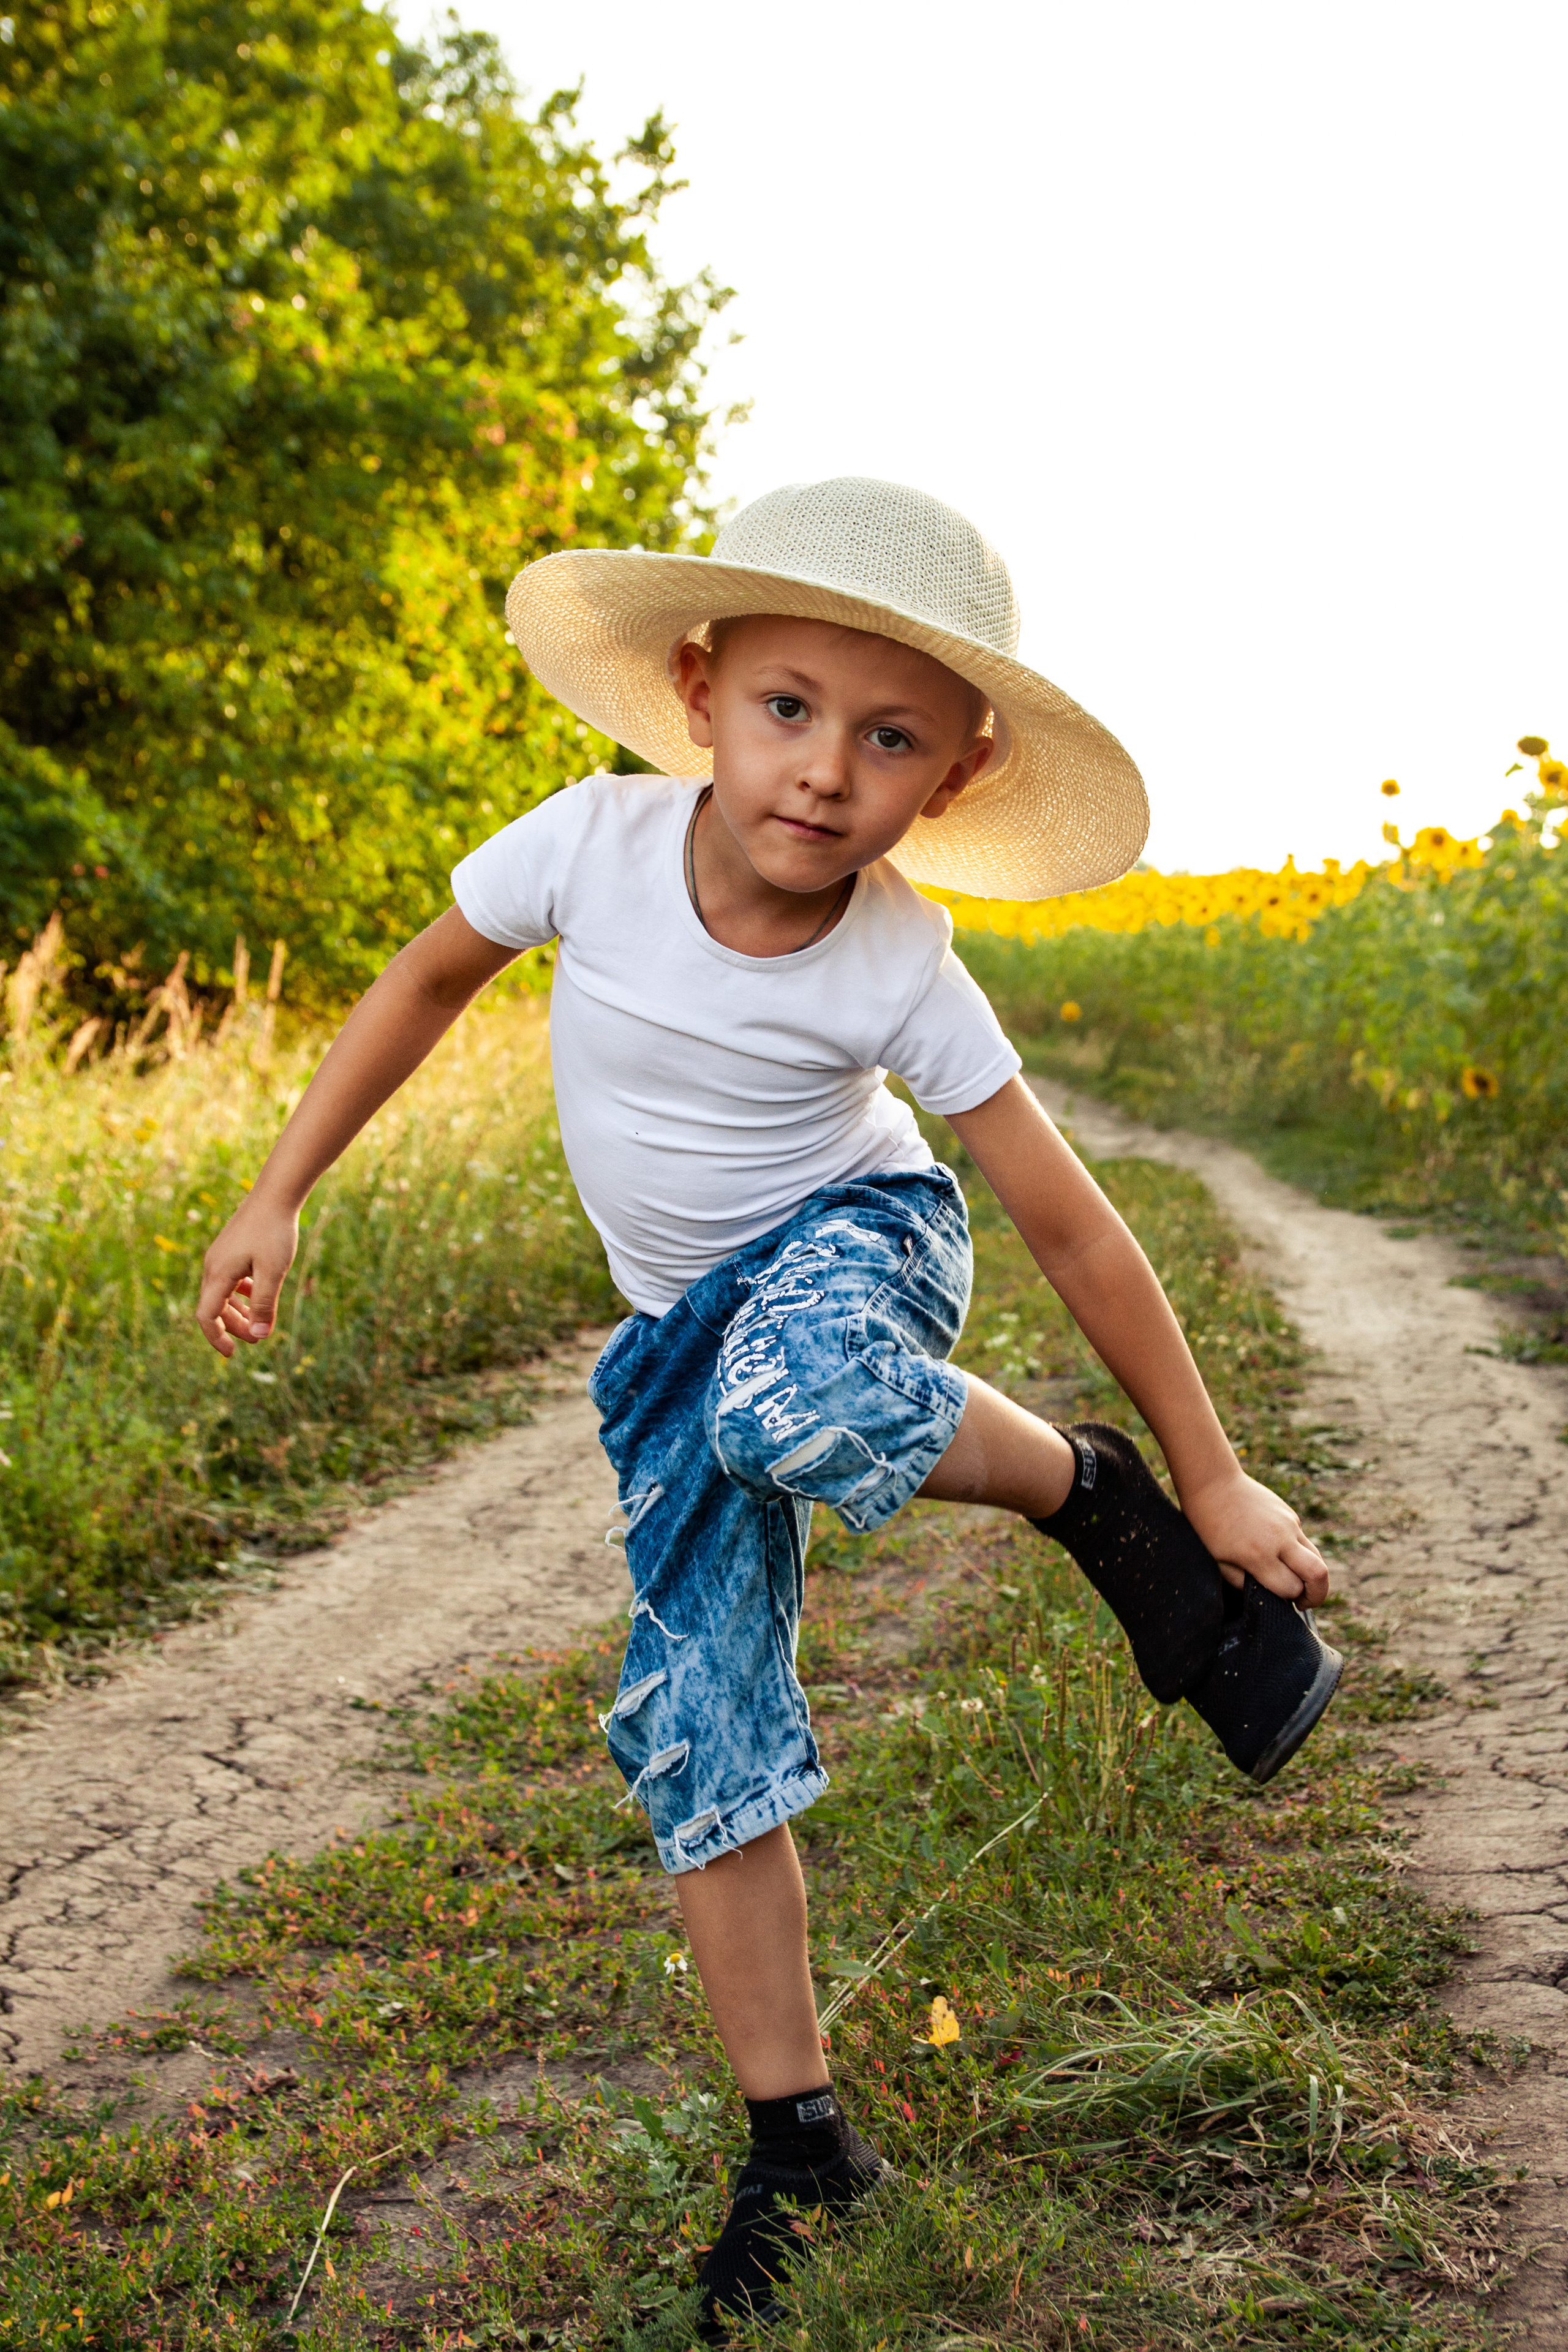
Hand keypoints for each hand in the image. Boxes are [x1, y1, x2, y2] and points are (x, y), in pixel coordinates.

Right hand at [196, 1194, 299, 1356]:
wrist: (275, 1195)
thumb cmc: (274, 1232)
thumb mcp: (273, 1272)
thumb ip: (264, 1305)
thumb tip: (259, 1336)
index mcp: (218, 1274)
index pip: (206, 1316)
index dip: (216, 1338)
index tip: (232, 1353)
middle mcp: (213, 1266)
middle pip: (214, 1307)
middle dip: (233, 1327)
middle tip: (258, 1338)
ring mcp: (220, 1256)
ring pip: (222, 1294)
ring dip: (238, 1311)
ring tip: (259, 1322)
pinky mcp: (230, 1249)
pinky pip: (229, 1280)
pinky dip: (240, 1294)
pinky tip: (256, 1295)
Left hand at [1181, 1467, 1329, 1605]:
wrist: (1213, 1483)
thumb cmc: (1208, 1526)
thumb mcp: (1218, 1561)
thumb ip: (1244, 1583)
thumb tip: (1270, 1596)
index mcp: (1258, 1554)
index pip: (1290, 1588)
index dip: (1286, 1600)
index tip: (1278, 1600)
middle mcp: (1279, 1538)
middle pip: (1319, 1574)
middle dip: (1317, 1596)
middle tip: (1304, 1603)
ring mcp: (1288, 1524)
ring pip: (1317, 1557)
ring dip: (1313, 1576)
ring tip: (1299, 1585)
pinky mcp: (1291, 1514)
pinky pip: (1304, 1541)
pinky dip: (1299, 1555)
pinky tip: (1281, 1555)